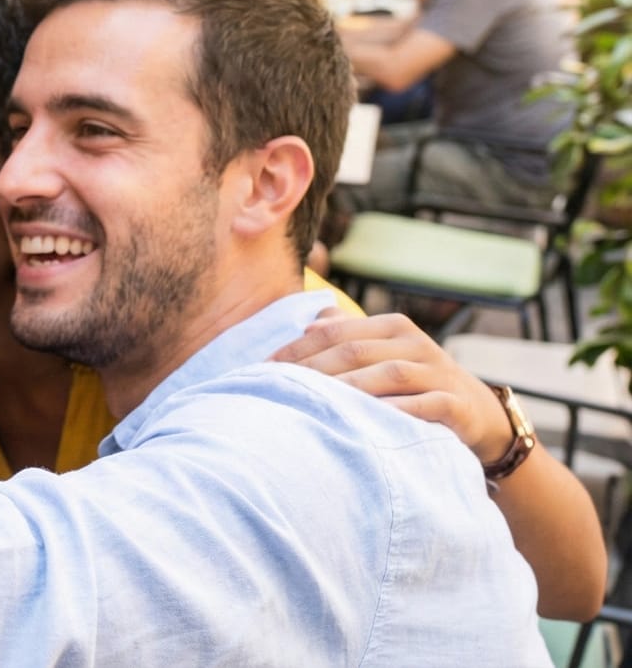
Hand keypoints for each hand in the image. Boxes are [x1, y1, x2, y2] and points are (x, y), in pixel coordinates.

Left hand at [270, 310, 509, 461]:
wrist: (478, 414)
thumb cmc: (414, 383)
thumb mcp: (384, 354)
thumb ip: (348, 336)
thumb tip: (308, 323)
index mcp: (392, 326)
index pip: (335, 331)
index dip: (297, 348)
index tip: (263, 368)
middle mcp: (415, 343)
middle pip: (355, 351)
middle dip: (313, 369)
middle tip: (278, 387)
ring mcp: (438, 372)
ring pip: (388, 374)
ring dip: (349, 387)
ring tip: (314, 402)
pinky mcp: (456, 403)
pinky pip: (425, 404)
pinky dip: (397, 410)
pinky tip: (369, 418)